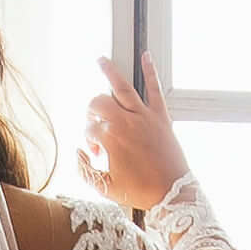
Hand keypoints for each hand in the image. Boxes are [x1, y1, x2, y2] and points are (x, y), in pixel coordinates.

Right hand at [78, 53, 189, 214]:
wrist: (172, 193)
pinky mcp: (161, 116)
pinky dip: (150, 71)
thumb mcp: (104, 188)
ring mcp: (144, 117)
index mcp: (110, 139)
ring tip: (101, 60)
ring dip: (109, 72)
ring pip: (121, 87)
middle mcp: (125, 122)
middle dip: (91, 112)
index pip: (89, 129)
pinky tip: (146, 56)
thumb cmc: (139, 191)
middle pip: (98, 103)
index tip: (97, 152)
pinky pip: (154, 89)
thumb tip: (78, 152)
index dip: (89, 141)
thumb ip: (84, 171)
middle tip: (96, 123)